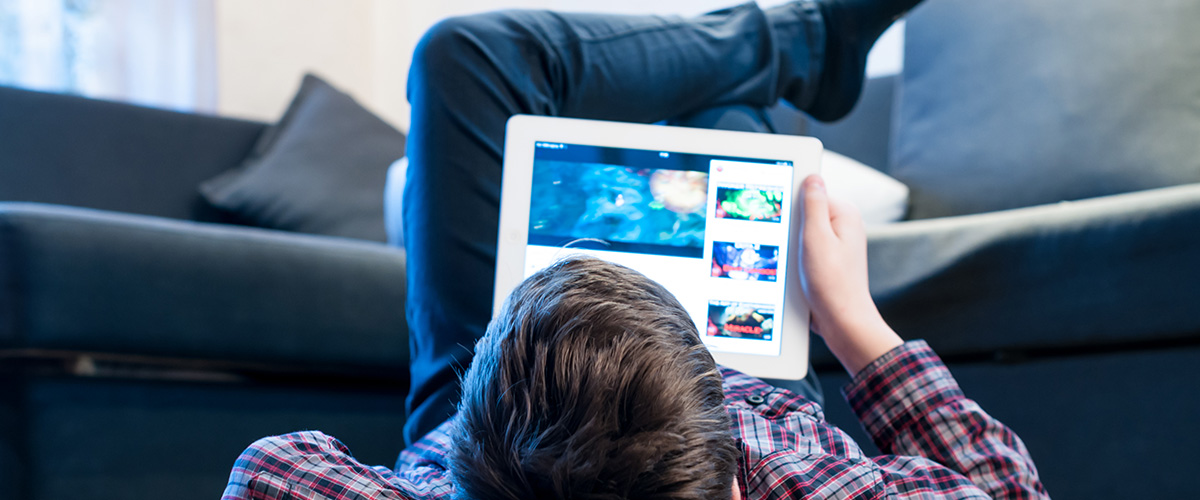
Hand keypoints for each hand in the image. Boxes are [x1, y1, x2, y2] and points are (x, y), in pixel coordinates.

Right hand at [798, 174, 901, 374]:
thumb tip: (811, 177)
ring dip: (789, 248)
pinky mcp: (827, 261)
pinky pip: (803, 252)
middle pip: (803, 214)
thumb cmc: (832, 284)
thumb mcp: (817, 238)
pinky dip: (794, 260)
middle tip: (788, 247)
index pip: (809, 192)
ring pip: (800, 235)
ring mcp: (835, 245)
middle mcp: (843, 226)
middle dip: (789, 228)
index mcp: (844, 214)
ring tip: (794, 265)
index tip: (778, 217)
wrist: (842, 322)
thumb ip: (813, 204)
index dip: (789, 204)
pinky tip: (793, 274)